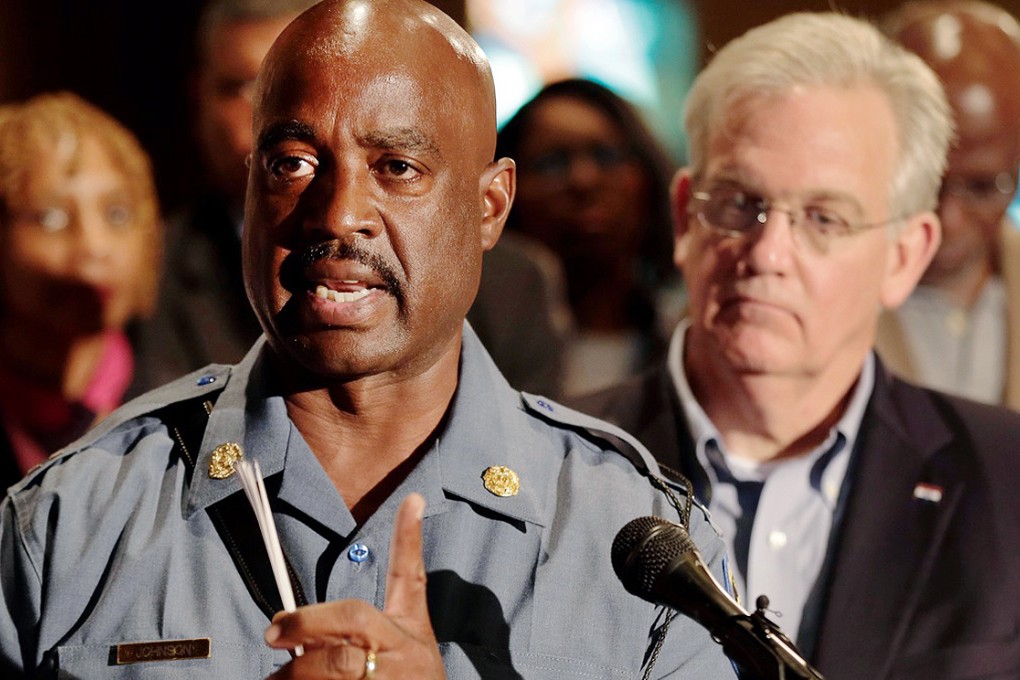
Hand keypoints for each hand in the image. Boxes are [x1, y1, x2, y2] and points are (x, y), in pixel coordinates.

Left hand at [265, 494, 444, 678]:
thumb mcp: (410, 641)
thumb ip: (374, 612)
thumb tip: (392, 526)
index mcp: (409, 631)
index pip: (411, 578)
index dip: (409, 538)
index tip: (413, 500)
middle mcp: (402, 653)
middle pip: (353, 623)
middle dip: (308, 625)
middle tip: (275, 632)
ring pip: (332, 669)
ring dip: (296, 674)